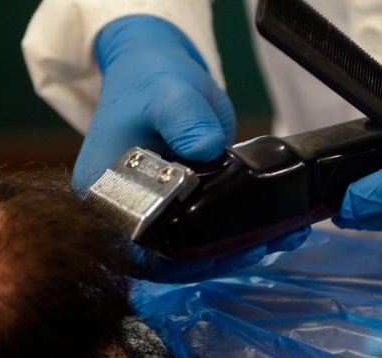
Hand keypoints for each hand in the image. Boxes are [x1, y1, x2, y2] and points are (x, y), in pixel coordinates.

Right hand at [81, 16, 306, 281]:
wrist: (158, 72)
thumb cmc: (151, 81)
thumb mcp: (168, 93)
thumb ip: (184, 116)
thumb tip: (206, 146)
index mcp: (103, 194)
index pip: (135, 248)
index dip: (175, 260)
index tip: (216, 255)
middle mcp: (123, 214)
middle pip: (165, 257)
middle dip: (213, 260)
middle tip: (257, 248)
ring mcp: (153, 214)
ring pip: (190, 251)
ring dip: (232, 253)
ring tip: (276, 240)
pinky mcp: (181, 210)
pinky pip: (205, 235)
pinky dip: (238, 238)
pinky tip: (278, 233)